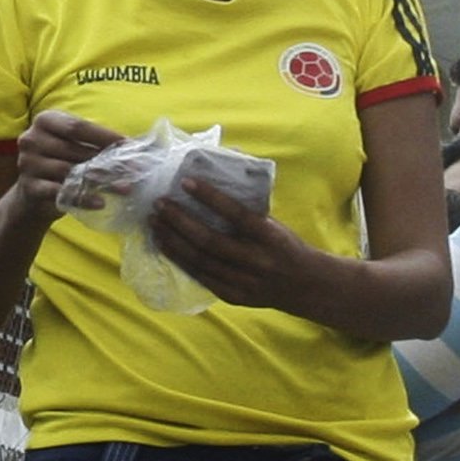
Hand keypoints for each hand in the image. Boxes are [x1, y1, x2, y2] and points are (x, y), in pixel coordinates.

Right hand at [12, 109, 125, 218]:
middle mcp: (32, 139)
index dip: (105, 136)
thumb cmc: (61, 162)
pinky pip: (60, 193)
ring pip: (70, 172)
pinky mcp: (29, 187)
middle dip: (107, 161)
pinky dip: (83, 198)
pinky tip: (101, 202)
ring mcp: (27, 164)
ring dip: (101, 181)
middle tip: (133, 171)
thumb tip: (131, 147)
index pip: (78, 127)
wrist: (35, 194)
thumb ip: (95, 143)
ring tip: (124, 188)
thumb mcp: (74, 146)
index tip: (129, 145)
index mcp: (45, 121)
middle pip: (76, 150)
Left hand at [148, 177, 329, 314]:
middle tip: (160, 204)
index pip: (236, 214)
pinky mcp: (233, 296)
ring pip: (200, 261)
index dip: (210, 198)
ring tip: (155, 223)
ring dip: (173, 240)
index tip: (186, 182)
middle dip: (180, 221)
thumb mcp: (275, 223)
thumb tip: (227, 164)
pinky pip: (201, 277)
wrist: (305, 285)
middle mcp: (256, 260)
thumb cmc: (284, 245)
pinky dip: (180, 261)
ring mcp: (243, 281)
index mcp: (269, 236)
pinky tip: (165, 246)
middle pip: (210, 240)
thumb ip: (249, 205)